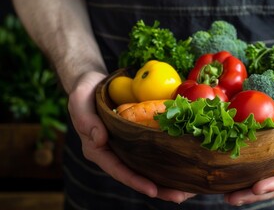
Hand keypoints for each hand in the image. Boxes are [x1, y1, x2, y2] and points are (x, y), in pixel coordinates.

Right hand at [67, 71, 195, 202]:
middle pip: (137, 175)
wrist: (93, 83)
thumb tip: (100, 139)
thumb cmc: (83, 92)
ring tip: (189, 189)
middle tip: (180, 197)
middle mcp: (114, 152)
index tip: (153, 190)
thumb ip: (86, 121)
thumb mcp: (79, 101)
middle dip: (159, 188)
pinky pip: (154, 150)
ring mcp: (127, 146)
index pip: (118, 170)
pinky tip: (186, 165)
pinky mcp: (138, 137)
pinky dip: (169, 159)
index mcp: (98, 150)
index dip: (135, 181)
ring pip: (148, 167)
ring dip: (168, 178)